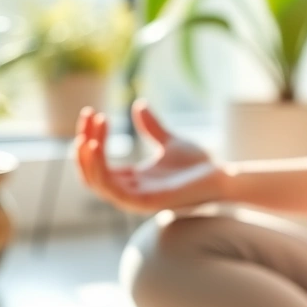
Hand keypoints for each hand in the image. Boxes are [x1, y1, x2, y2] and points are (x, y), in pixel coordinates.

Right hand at [75, 101, 227, 212]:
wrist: (223, 176)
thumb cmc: (200, 165)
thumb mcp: (170, 141)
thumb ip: (152, 128)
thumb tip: (139, 104)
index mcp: (132, 179)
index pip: (98, 162)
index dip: (91, 137)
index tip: (92, 112)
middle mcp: (129, 191)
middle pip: (91, 172)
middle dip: (83, 144)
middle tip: (88, 116)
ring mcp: (135, 199)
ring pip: (96, 182)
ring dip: (86, 158)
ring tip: (88, 134)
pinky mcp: (144, 202)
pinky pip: (111, 189)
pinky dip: (99, 170)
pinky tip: (97, 147)